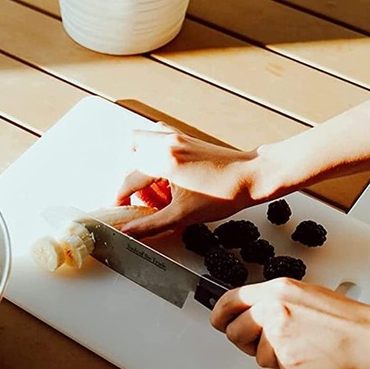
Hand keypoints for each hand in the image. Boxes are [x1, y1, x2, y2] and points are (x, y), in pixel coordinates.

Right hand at [116, 124, 258, 237]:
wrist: (253, 176)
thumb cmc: (225, 193)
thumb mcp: (182, 216)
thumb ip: (150, 225)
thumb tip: (128, 232)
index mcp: (163, 160)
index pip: (128, 180)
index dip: (119, 199)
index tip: (117, 211)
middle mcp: (166, 143)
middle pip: (129, 159)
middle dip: (129, 183)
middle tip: (139, 202)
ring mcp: (175, 137)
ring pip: (139, 141)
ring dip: (135, 162)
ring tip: (148, 184)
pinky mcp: (184, 138)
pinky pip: (155, 136)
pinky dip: (150, 150)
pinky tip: (159, 169)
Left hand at [211, 278, 369, 368]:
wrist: (369, 338)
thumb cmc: (342, 318)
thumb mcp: (300, 294)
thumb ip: (271, 301)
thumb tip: (247, 312)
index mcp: (275, 291)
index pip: (229, 301)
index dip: (219, 315)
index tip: (218, 322)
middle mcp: (273, 311)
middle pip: (234, 332)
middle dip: (245, 341)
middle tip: (263, 342)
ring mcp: (280, 337)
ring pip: (256, 356)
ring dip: (274, 357)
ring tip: (298, 346)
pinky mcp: (289, 361)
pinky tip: (306, 357)